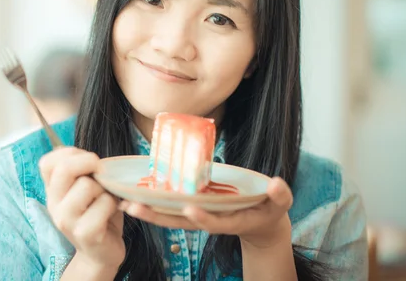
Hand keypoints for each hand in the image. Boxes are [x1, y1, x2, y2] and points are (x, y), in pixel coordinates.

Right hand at [39, 148, 124, 270]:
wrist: (101, 254)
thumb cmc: (97, 215)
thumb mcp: (86, 190)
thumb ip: (82, 173)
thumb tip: (91, 157)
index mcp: (52, 191)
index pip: (47, 162)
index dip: (69, 153)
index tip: (87, 161)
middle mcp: (54, 205)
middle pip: (64, 169)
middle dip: (89, 162)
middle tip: (101, 170)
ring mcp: (67, 221)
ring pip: (87, 185)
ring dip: (104, 187)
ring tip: (106, 198)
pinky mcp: (85, 234)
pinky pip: (103, 204)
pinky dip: (113, 204)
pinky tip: (111, 213)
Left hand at [120, 177, 292, 248]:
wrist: (260, 223)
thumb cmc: (270, 209)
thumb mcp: (280, 203)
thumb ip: (280, 195)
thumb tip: (277, 183)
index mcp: (232, 221)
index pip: (214, 222)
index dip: (202, 218)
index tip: (188, 209)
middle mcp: (211, 221)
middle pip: (182, 222)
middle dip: (158, 217)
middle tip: (134, 208)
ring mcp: (200, 217)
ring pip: (171, 218)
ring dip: (149, 212)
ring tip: (125, 205)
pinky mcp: (193, 211)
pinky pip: (170, 210)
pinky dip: (153, 205)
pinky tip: (134, 198)